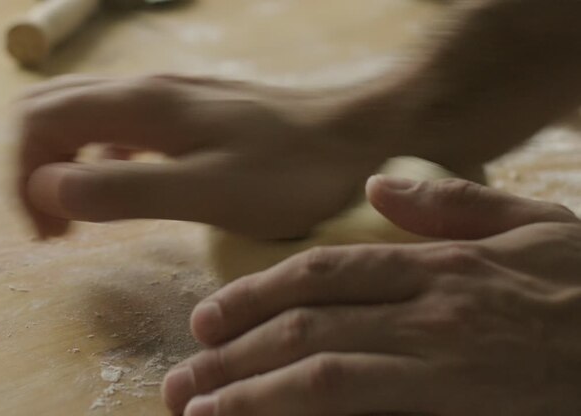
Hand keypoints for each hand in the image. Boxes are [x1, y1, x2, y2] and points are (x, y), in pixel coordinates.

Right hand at [15, 74, 393, 238]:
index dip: (23, 176)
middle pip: (48, 109)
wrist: (353, 139)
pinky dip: (94, 158)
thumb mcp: (207, 192)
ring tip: (73, 219)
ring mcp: (166, 99)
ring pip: (79, 115)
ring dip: (60, 163)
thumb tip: (46, 187)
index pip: (37, 119)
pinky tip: (119, 190)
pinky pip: (116, 126)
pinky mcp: (186, 115)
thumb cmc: (290, 172)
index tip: (47, 232)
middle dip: (32, 167)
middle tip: (54, 229)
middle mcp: (144, 90)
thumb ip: (124, 189)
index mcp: (139, 106)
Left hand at [162, 177, 580, 415]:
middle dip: (233, 355)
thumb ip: (451, 202)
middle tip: (183, 378)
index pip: (321, 272)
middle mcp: (429, 315)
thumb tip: (377, 184)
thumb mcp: (533, 222)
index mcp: (438, 265)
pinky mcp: (460, 413)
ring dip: (254, 396)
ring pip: (325, 378)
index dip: (254, 293)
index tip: (207, 317)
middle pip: (305, 330)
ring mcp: (443, 370)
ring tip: (201, 414)